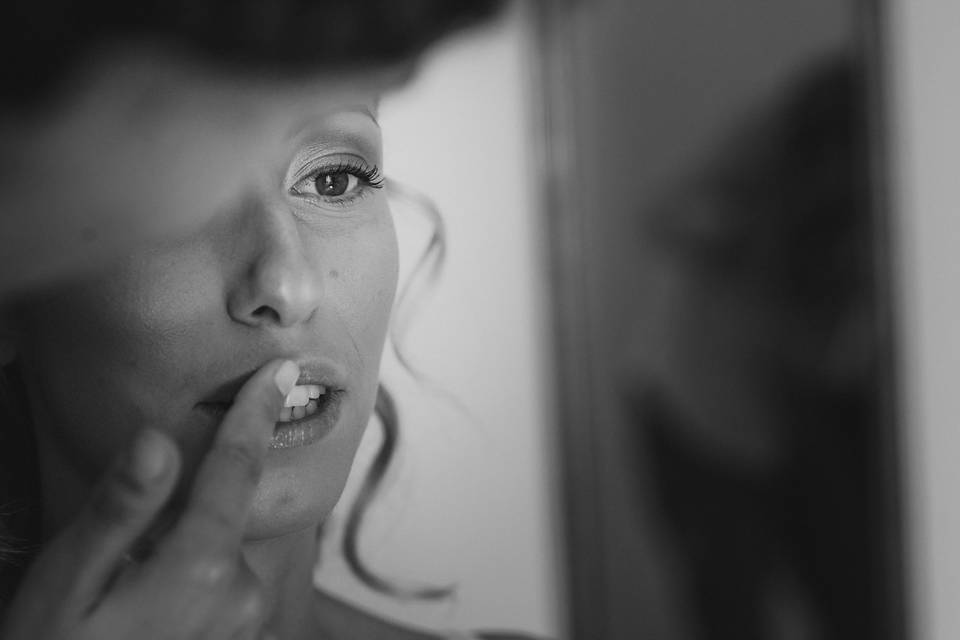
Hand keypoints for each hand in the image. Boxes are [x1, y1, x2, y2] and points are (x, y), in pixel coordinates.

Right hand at [0, 359, 299, 639]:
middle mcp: (241, 593)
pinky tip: (149, 597)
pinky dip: (196, 567)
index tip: (281, 371)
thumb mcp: (69, 582)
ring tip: (129, 582)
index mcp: (203, 568)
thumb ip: (119, 510)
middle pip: (228, 507)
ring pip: (223, 545)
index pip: (237, 468)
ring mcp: (244, 621)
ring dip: (190, 538)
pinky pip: (224, 579)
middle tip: (134, 535)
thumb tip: (160, 442)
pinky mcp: (238, 638)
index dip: (257, 412)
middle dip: (198, 492)